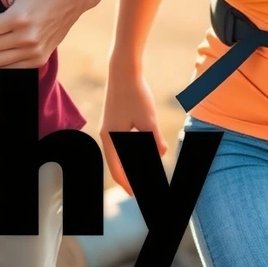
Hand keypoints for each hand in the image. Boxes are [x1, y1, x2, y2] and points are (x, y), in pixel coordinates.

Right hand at [98, 69, 164, 195]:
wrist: (123, 70)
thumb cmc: (135, 94)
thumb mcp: (148, 118)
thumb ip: (154, 139)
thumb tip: (161, 155)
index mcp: (112, 138)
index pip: (118, 170)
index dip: (129, 184)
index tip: (138, 196)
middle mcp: (106, 135)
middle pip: (117, 164)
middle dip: (129, 177)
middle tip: (142, 189)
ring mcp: (108, 127)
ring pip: (118, 154)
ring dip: (130, 164)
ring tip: (142, 174)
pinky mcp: (113, 119)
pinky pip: (120, 143)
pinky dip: (129, 152)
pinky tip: (141, 152)